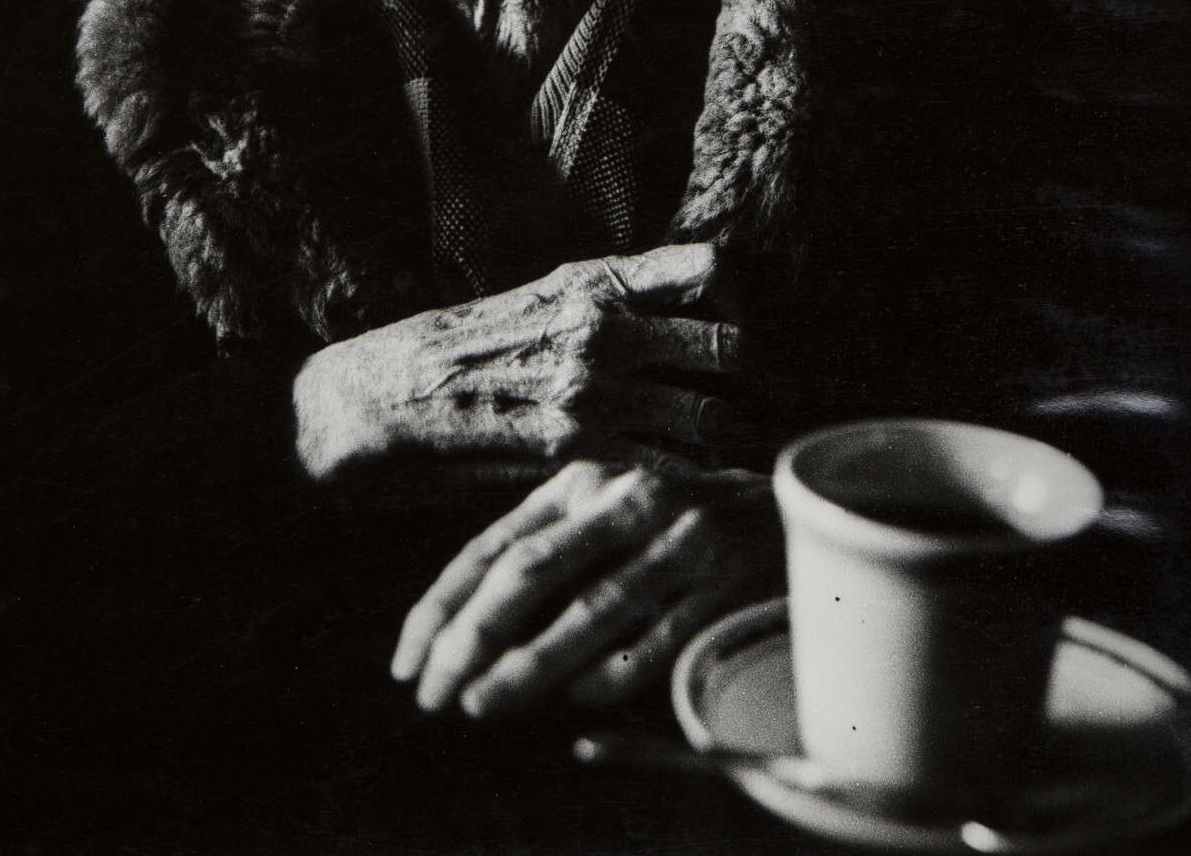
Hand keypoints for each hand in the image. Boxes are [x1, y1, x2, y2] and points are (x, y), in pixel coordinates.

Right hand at [291, 243, 742, 480]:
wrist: (390, 392)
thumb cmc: (467, 343)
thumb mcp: (542, 292)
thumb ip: (614, 294)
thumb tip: (690, 302)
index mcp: (598, 280)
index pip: (710, 264)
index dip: (741, 299)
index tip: (740, 327)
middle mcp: (603, 326)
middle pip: (730, 342)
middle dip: (753, 378)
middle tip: (757, 401)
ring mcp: (592, 389)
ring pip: (710, 412)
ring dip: (730, 435)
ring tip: (736, 449)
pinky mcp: (574, 448)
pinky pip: (669, 466)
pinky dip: (696, 478)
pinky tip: (702, 485)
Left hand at [391, 457, 780, 715]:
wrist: (783, 508)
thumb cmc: (670, 527)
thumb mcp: (602, 517)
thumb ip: (546, 554)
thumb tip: (466, 634)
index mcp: (583, 485)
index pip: (495, 547)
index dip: (444, 606)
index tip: (407, 663)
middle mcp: (626, 501)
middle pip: (532, 571)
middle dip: (473, 637)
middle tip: (433, 695)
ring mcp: (679, 538)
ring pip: (591, 607)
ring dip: (531, 662)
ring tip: (482, 704)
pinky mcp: (727, 579)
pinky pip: (662, 633)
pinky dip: (618, 667)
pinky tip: (580, 698)